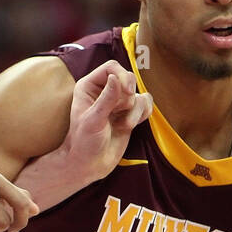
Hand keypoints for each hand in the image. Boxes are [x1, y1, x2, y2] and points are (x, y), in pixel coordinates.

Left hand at [61, 62, 152, 181]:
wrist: (90, 164)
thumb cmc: (84, 142)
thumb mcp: (93, 120)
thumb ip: (106, 99)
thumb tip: (116, 77)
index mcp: (89, 86)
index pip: (111, 67)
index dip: (122, 76)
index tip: (127, 91)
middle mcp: (104, 90)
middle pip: (128, 78)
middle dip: (127, 98)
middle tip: (118, 113)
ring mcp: (118, 102)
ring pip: (139, 94)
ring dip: (134, 112)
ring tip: (121, 125)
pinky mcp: (130, 113)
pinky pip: (146, 104)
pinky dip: (143, 115)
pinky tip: (129, 126)